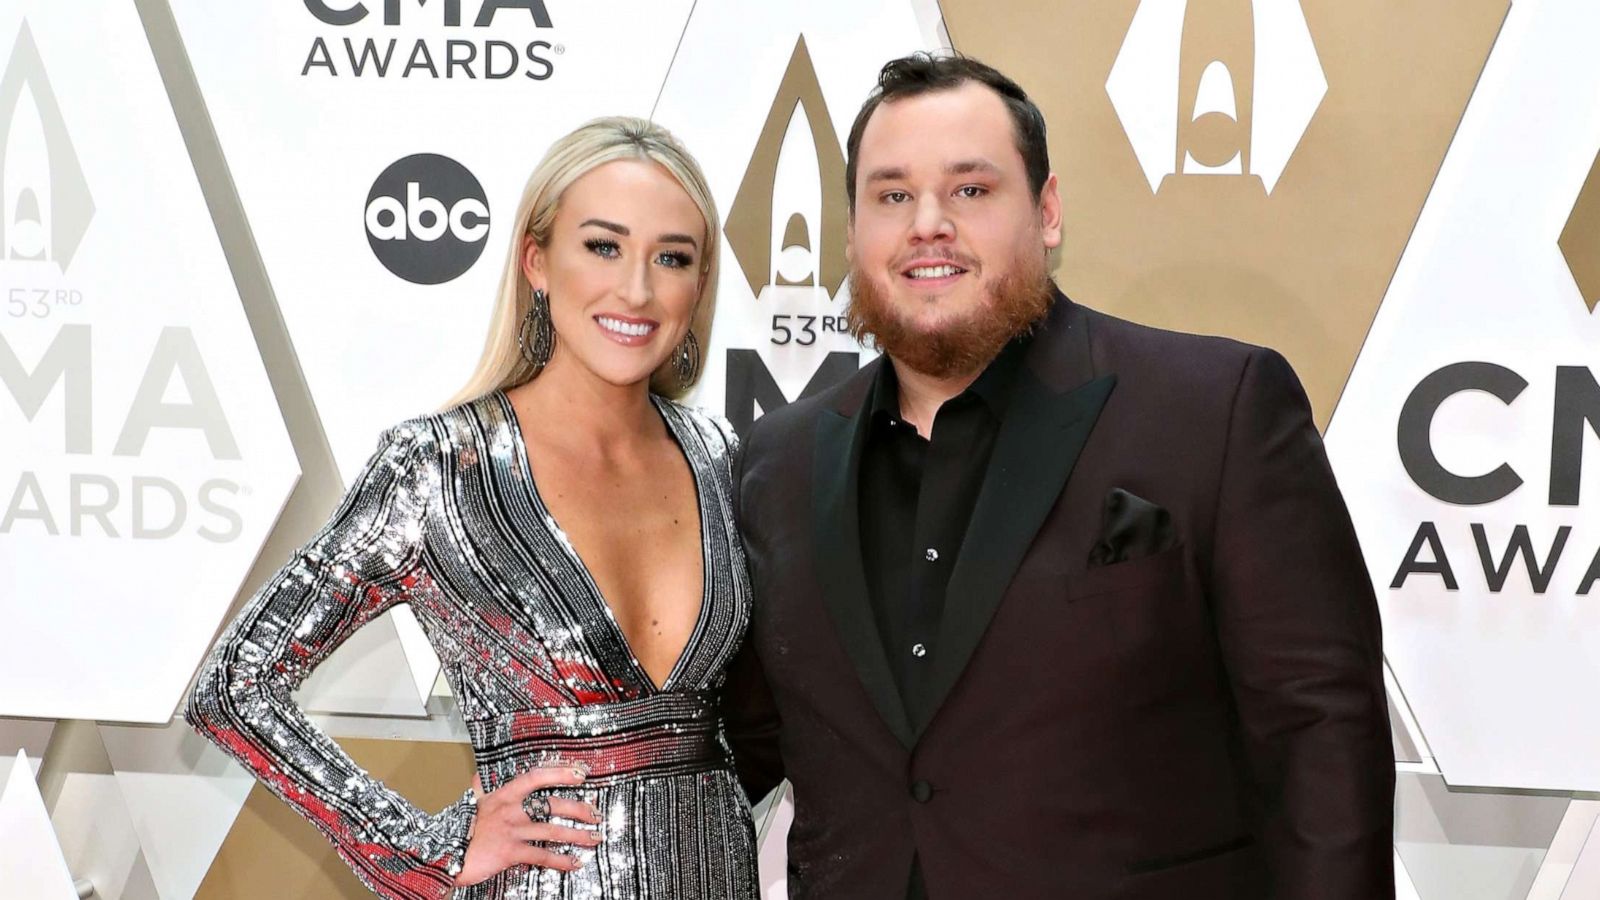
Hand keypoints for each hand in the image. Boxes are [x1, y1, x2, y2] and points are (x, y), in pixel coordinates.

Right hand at [453, 766, 603, 885]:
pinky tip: (574, 863)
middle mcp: (511, 810)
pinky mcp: (511, 853)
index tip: (580, 773)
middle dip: (579, 809)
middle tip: (596, 813)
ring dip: (578, 835)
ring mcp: (512, 831)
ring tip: (594, 838)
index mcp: (504, 795)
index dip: (560, 772)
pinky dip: (561, 860)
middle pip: (553, 805)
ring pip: (553, 831)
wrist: (448, 854)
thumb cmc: (463, 830)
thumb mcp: (472, 804)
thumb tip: (477, 776)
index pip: (537, 776)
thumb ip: (480, 789)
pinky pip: (542, 855)